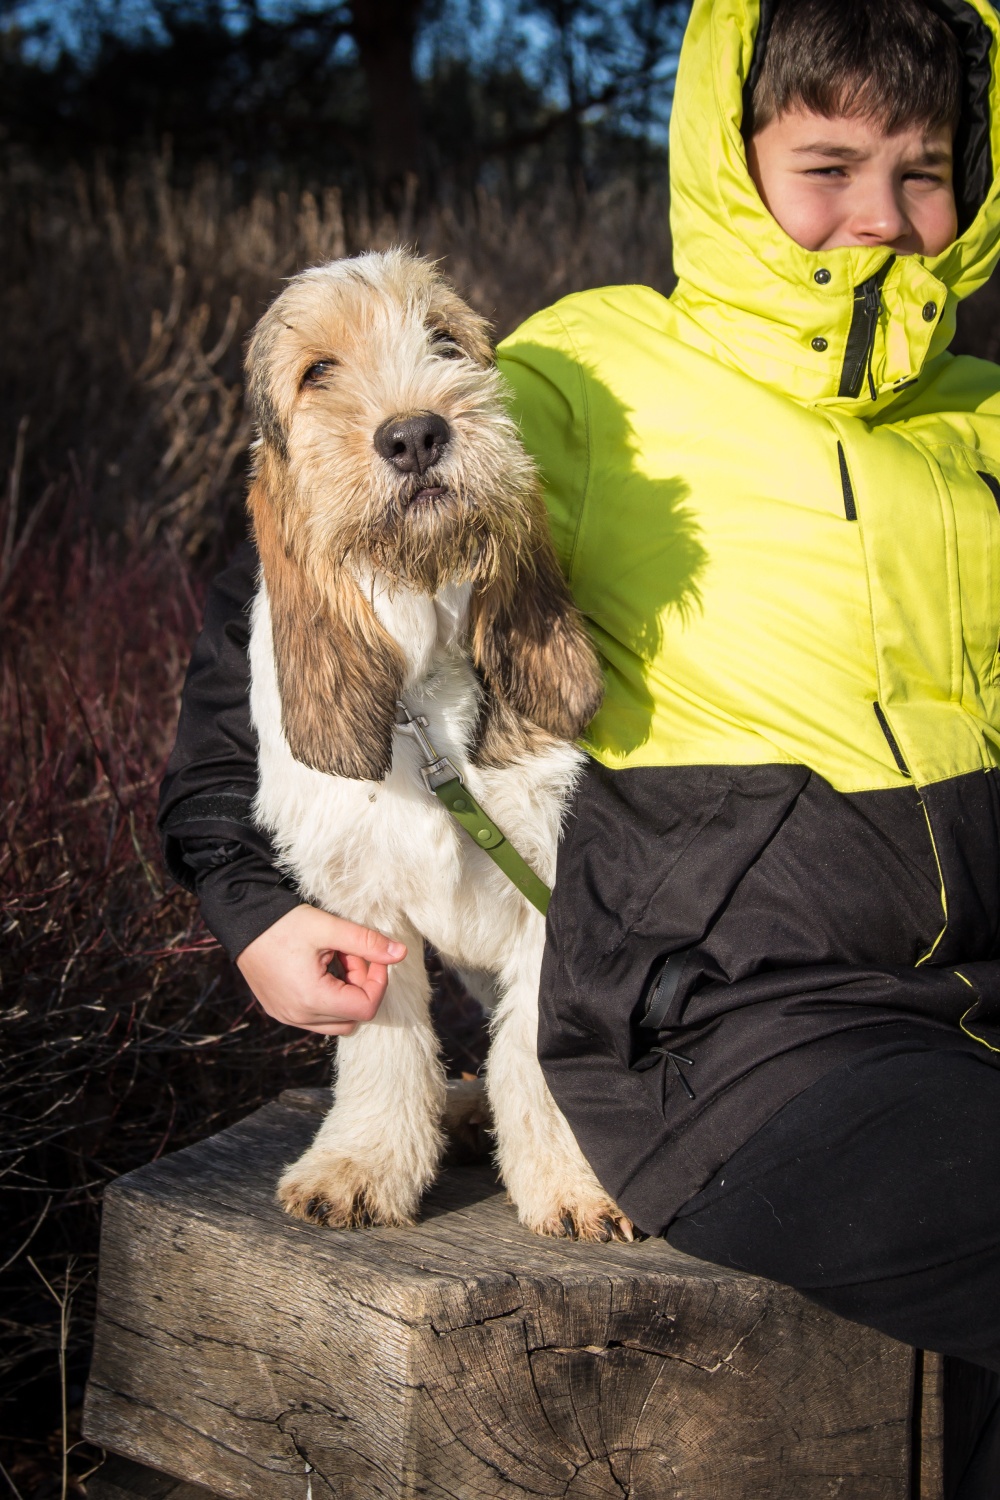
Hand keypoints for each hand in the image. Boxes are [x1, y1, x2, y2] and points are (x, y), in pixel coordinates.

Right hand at [236, 904, 406, 1034]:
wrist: (241, 920)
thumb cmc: (284, 923)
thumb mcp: (330, 928)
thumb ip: (368, 943)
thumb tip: (401, 953)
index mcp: (312, 999)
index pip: (366, 1007)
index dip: (378, 982)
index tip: (373, 956)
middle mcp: (298, 1016)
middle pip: (353, 1017)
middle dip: (362, 986)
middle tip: (352, 954)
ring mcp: (287, 1017)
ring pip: (336, 1020)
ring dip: (346, 993)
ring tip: (336, 959)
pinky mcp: (280, 1011)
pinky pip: (316, 1016)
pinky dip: (328, 997)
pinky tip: (321, 967)